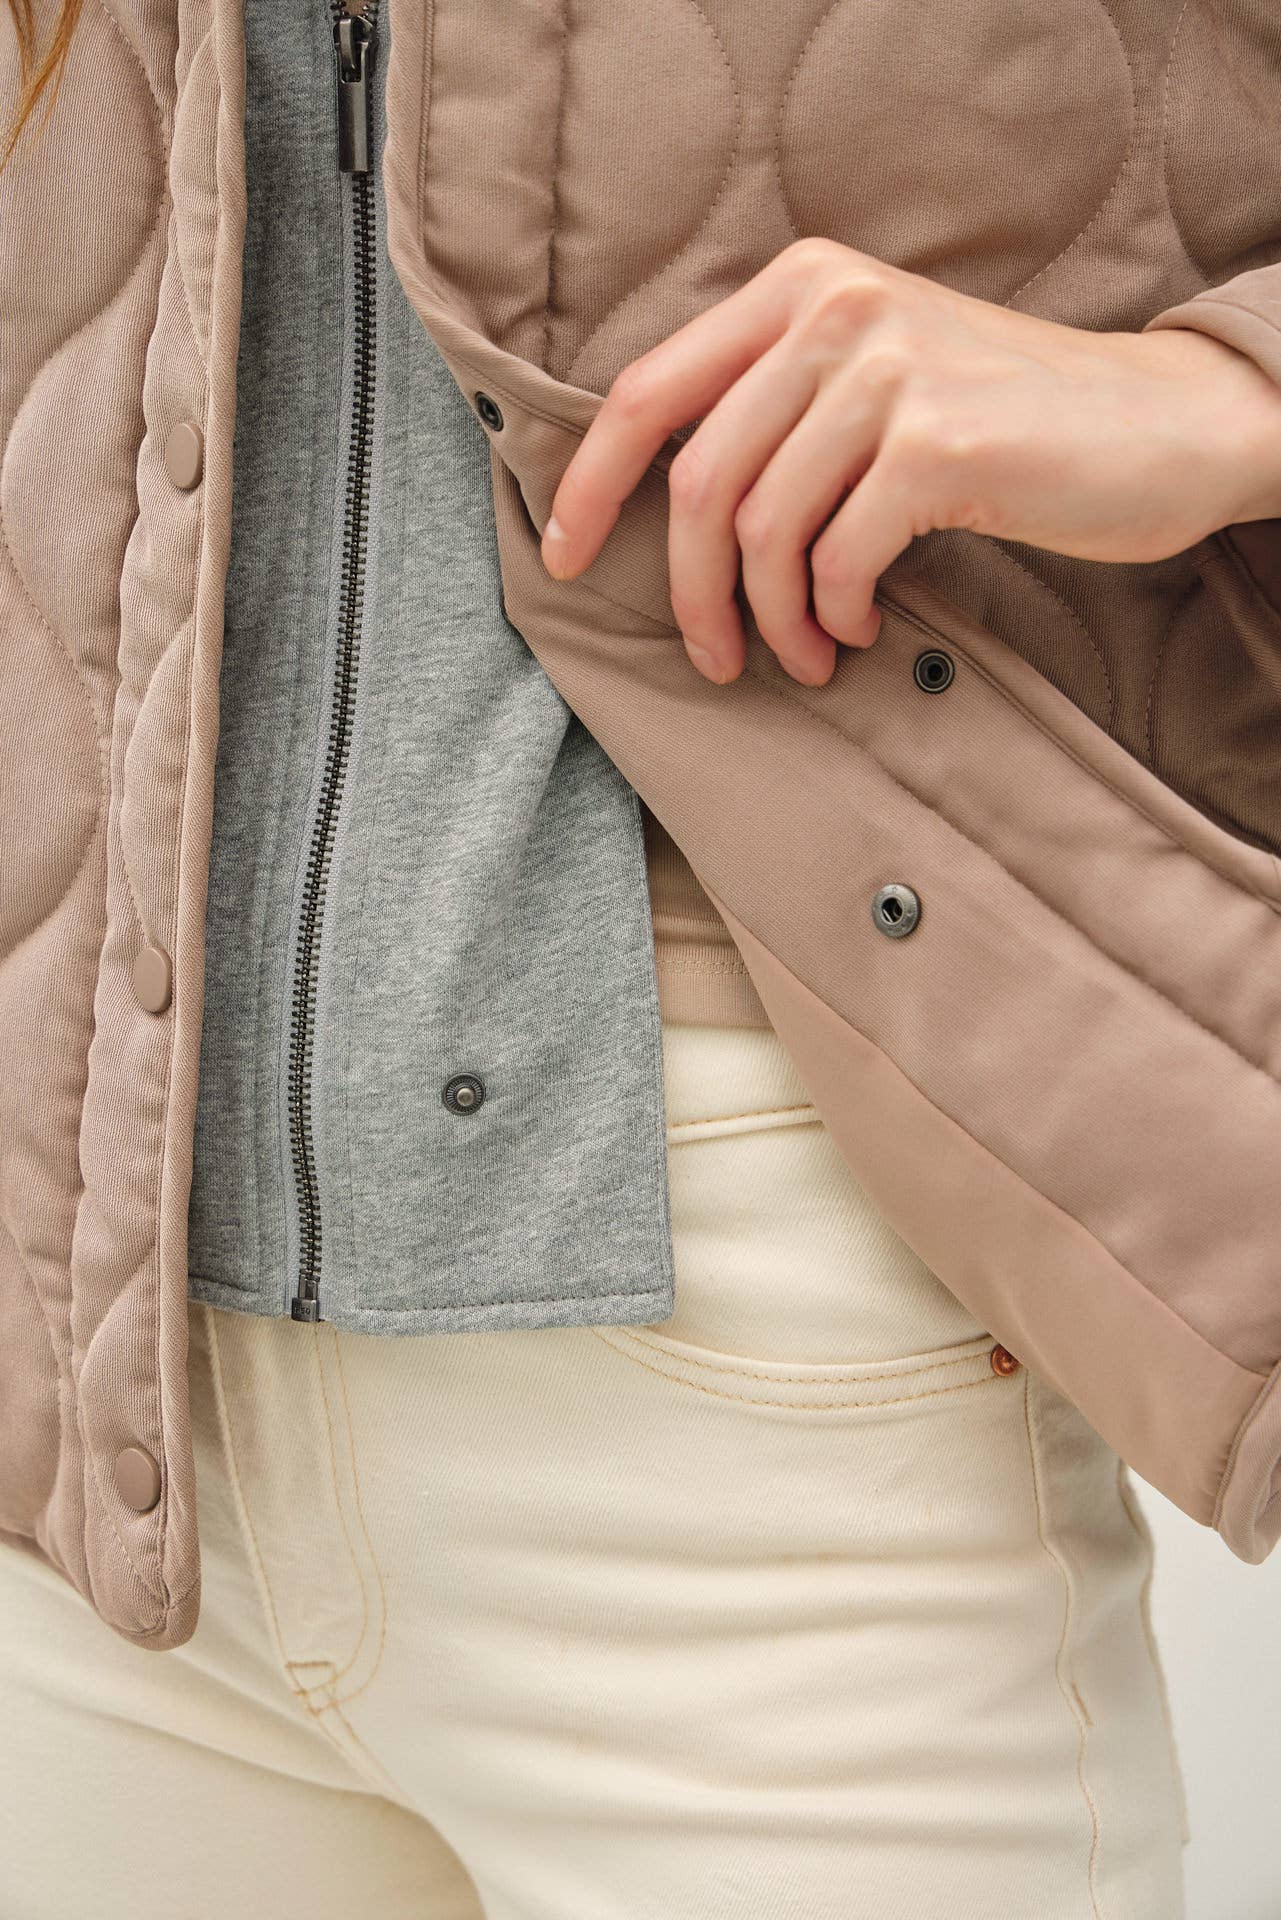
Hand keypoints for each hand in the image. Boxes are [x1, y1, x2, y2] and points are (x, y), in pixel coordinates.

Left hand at [539, 238, 1280, 685]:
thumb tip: (666, 508)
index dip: (591, 484)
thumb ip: (777, 408)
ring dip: (772, 620)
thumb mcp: (874, 378)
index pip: (647, 390)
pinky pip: (835, 560)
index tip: (566, 557)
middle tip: (716, 657)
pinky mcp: (939, 442)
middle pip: (698, 481)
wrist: (1158, 425)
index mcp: (800, 288)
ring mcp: (888, 370)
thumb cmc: (1003, 422)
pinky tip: (861, 628)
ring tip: (808, 655)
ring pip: (763, 531)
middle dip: (693, 593)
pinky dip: (833, 614)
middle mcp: (834, 311)